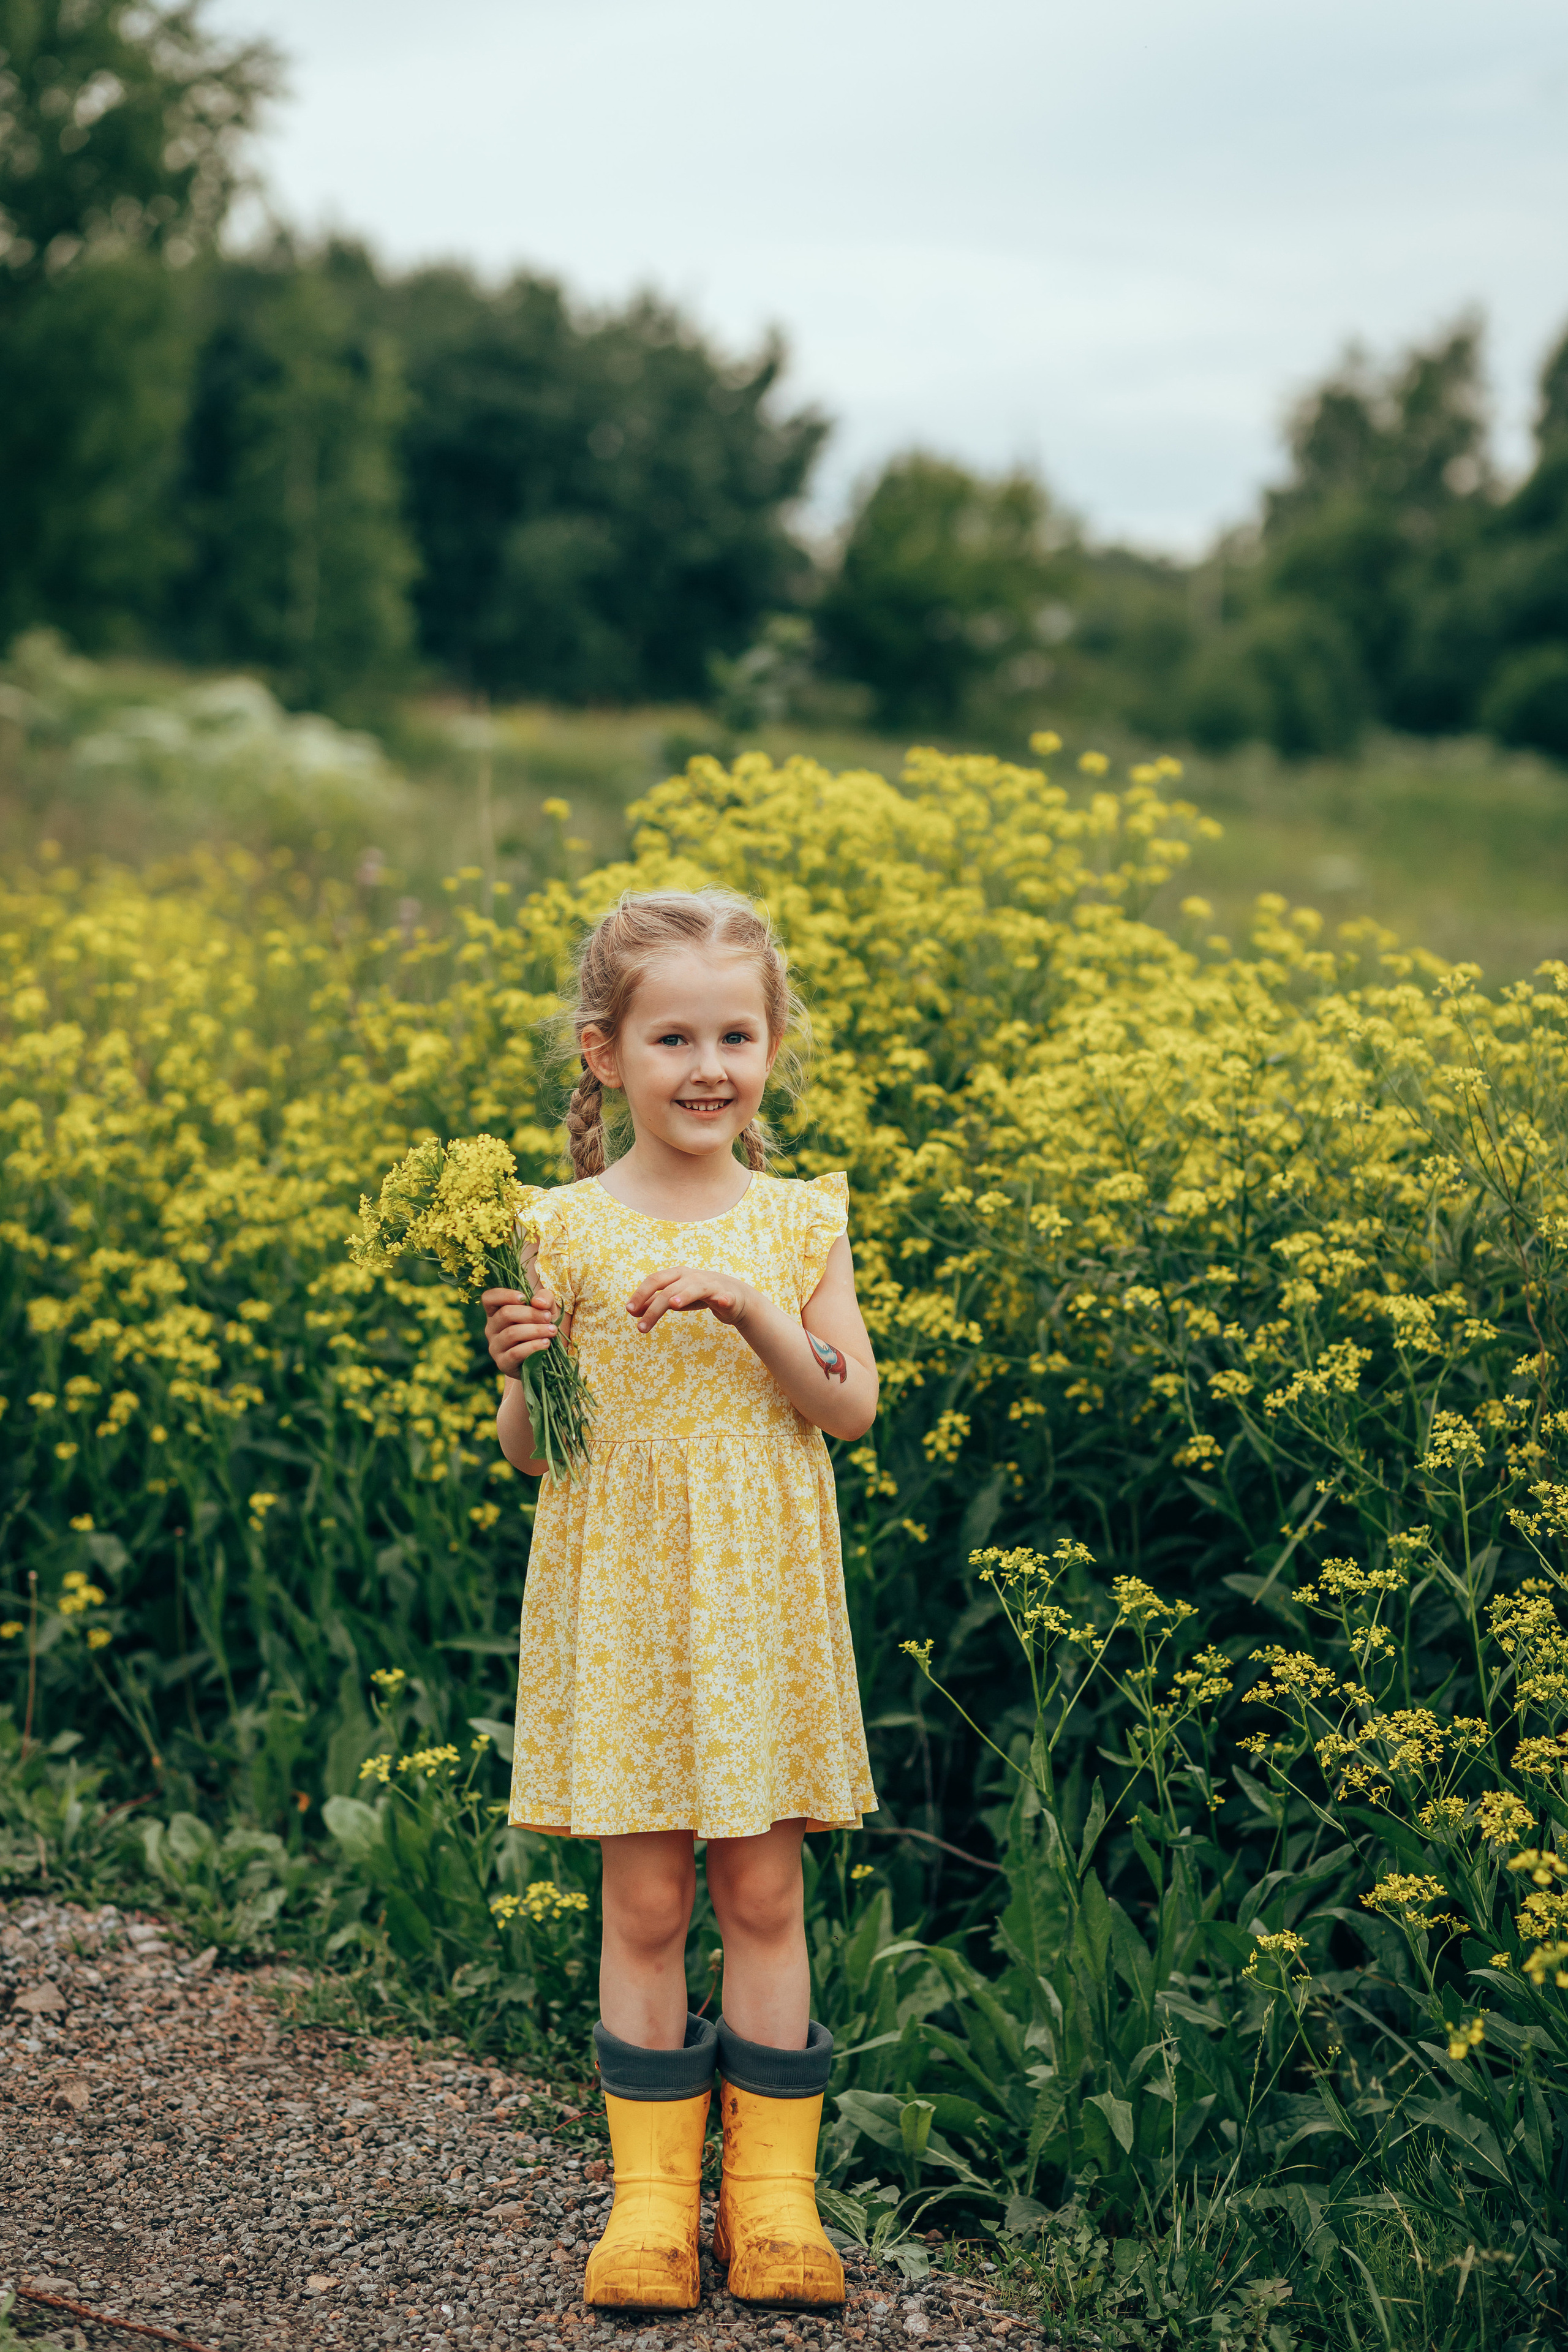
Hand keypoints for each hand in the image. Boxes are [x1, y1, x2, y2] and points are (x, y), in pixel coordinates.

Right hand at [482, 1284, 558, 1376]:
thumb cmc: (542, 1328)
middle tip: (548, 1317)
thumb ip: (545, 1299)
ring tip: (552, 1331)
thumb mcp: (547, 1309)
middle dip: (531, 1314)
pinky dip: (533, 1347)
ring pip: (511, 1333)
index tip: (524, 1298)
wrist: (545, 1359)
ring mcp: (495, 1346)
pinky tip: (546, 1343)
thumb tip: (538, 1302)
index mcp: (496, 1312)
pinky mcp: (503, 1363)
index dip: (504, 1295)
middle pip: (505, 1314)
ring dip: (535, 1330)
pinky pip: (515, 1353)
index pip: (489, 1298)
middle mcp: (491, 1328)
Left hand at [625, 1264, 754, 1333]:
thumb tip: (632, 1310)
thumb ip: (654, 1302)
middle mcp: (692, 1277)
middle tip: (641, 1327)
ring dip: (684, 1294)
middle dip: (654, 1307)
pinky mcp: (728, 1295)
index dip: (641, 1294)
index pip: (654, 1281)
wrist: (733, 1295)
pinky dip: (724, 1299)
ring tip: (673, 1304)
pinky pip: (726, 1297)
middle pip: (669, 1289)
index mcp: (676, 1275)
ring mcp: (710, 1284)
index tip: (629, 1310)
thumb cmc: (699, 1295)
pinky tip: (723, 1302)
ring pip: (695, 1288)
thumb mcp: (674, 1298)